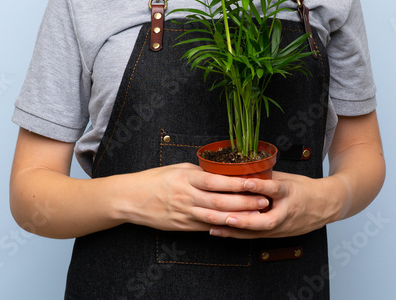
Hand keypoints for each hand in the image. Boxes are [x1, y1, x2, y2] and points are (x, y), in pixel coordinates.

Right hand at [119, 163, 272, 231]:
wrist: (131, 199)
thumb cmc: (155, 180)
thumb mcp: (177, 169)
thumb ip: (199, 172)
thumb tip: (221, 173)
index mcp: (186, 178)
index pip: (215, 181)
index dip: (236, 183)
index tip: (253, 182)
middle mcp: (187, 196)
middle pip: (220, 201)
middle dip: (244, 202)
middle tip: (263, 200)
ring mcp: (184, 213)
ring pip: (215, 217)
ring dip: (237, 217)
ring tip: (256, 216)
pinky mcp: (182, 226)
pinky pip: (205, 227)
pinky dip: (222, 227)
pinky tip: (236, 226)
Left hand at [204, 170, 338, 238]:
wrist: (326, 205)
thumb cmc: (305, 189)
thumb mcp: (288, 178)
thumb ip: (267, 177)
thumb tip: (242, 169)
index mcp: (290, 192)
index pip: (275, 189)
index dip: (260, 186)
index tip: (244, 182)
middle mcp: (287, 212)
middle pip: (267, 220)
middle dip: (245, 220)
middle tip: (227, 216)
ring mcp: (283, 226)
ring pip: (258, 232)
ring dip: (236, 230)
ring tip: (215, 227)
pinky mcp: (278, 235)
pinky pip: (256, 236)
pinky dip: (238, 234)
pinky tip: (221, 231)